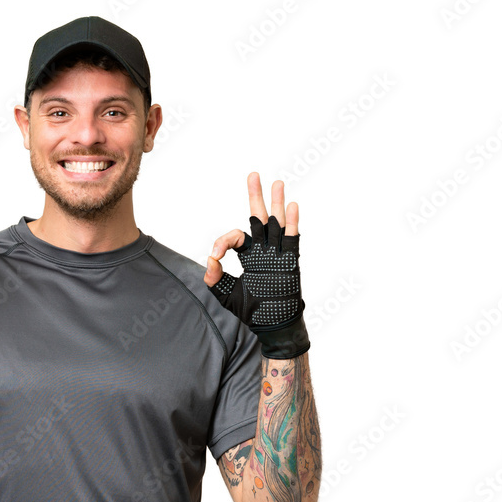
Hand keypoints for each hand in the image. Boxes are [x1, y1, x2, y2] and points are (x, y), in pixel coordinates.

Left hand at [204, 173, 309, 358]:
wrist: (271, 325)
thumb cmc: (252, 311)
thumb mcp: (226, 295)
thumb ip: (215, 278)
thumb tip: (209, 260)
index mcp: (248, 256)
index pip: (235, 238)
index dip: (223, 242)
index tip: (216, 255)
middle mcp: (263, 251)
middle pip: (259, 218)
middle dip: (256, 196)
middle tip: (253, 175)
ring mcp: (277, 254)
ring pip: (277, 223)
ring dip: (277, 203)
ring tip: (277, 183)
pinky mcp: (290, 261)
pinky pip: (291, 238)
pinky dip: (292, 222)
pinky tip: (292, 205)